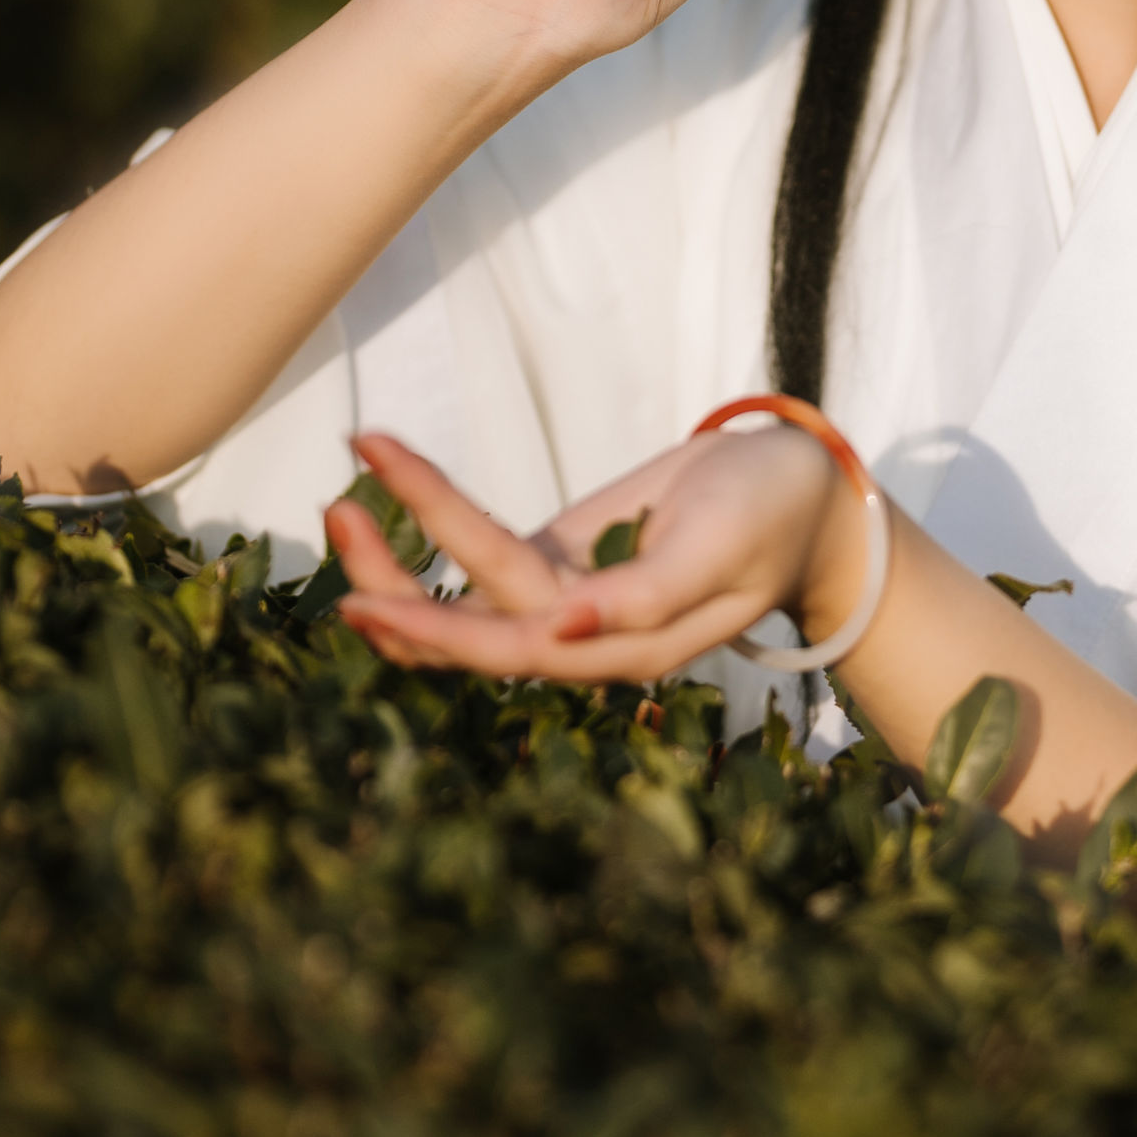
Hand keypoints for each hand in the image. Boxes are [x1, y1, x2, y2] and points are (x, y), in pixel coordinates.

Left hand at [328, 422, 871, 685]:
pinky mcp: (559, 560)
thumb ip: (643, 595)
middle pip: (470, 627)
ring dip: (400, 555)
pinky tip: (386, 488)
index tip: (365, 602)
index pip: (512, 648)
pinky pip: (480, 556)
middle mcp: (583, 636)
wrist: (801, 490)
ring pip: (464, 593)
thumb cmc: (767, 516)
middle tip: (335, 515)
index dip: (439, 631)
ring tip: (343, 499)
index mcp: (622, 646)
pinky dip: (434, 525)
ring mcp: (566, 598)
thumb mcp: (716, 547)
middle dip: (395, 583)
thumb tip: (560, 630)